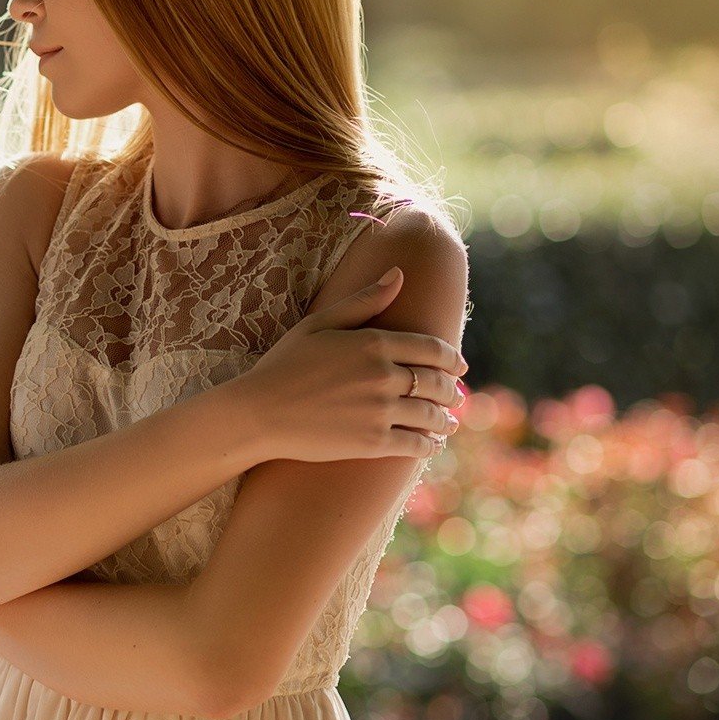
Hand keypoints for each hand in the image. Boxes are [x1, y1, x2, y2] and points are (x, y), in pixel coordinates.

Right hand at [226, 266, 466, 464]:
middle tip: (457, 397)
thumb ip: (364, 301)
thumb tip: (400, 274)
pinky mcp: (372, 443)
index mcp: (374, 343)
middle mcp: (384, 376)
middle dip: (452, 391)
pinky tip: (432, 445)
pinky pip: (414, 444)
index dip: (452, 359)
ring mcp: (380, 411)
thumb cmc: (284, 364)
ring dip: (445, 420)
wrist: (258, 413)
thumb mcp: (320, 323)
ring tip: (449, 424)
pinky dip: (429, 445)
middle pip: (437, 383)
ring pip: (430, 415)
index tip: (460, 366)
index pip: (432, 348)